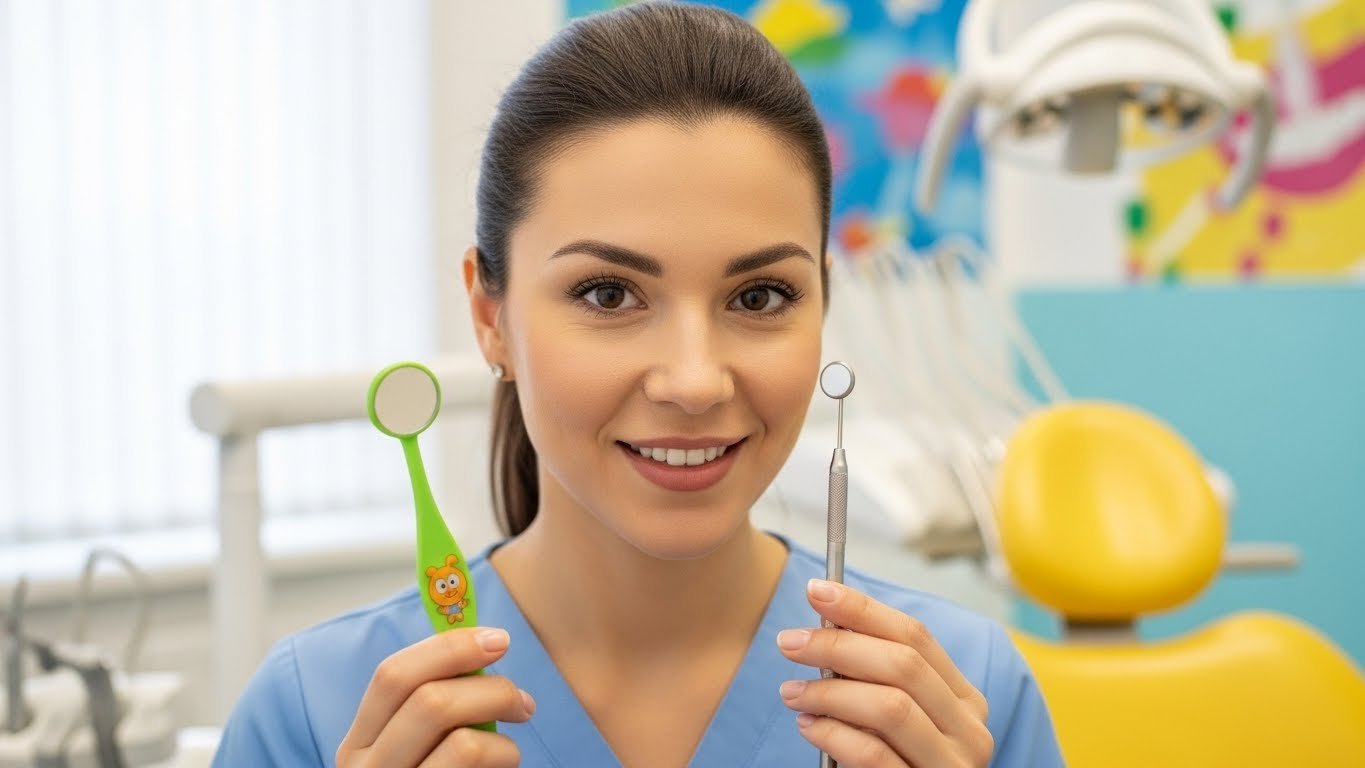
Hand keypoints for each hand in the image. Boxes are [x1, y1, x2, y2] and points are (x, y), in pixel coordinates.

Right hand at [337, 627, 534, 767]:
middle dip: (493, 689)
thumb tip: (483, 646)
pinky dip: (505, 762)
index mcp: (358, 745)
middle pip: (431, 703)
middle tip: (525, 703)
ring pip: (465, 745)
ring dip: (506, 740)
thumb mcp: (410, 750)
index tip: (499, 638)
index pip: (392, 676)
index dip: (449, 647)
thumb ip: (429, 709)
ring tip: (511, 751)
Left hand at [776, 580, 992, 766]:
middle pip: (903, 665)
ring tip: (792, 692)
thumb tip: (827, 620)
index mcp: (963, 702)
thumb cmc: (893, 765)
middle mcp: (968, 732)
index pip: (916, 637)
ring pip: (889, 706)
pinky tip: (808, 726)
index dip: (864, 609)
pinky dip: (832, 734)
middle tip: (790, 642)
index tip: (817, 591)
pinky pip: (873, 755)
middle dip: (838, 645)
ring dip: (829, 691)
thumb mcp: (894, 718)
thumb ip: (874, 677)